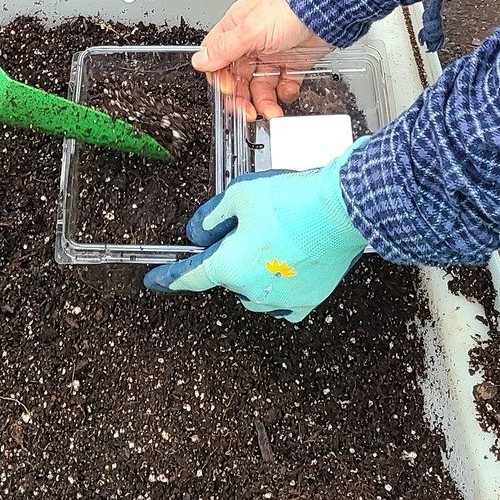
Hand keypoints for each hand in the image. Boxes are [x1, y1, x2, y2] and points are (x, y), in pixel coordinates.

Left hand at [144, 154, 367, 322]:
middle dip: (228, 254)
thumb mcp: (239, 195)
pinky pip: (284, 304)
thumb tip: (199, 232)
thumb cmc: (294, 201)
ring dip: (250, 273)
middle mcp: (254, 290)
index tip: (155, 281)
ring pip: (253, 292)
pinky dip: (277, 291)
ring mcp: (283, 299)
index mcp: (231, 266)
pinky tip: (282, 272)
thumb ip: (212, 216)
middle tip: (245, 225)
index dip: (169, 277)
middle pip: (227, 276)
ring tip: (269, 240)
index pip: (190, 275)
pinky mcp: (310, 298)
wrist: (344, 208)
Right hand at [192, 0, 330, 120]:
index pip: (218, 58)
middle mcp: (252, 42)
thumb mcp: (250, 30)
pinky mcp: (293, 63)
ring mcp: (273, 53)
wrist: (326, 10)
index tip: (228, 91)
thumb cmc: (289, 9)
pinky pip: (283, 85)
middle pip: (239, 77)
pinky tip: (288, 90)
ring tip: (271, 111)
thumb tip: (200, 61)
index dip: (220, 78)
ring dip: (264, 101)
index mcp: (236, 29)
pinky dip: (285, 92)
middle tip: (247, 111)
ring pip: (260, 85)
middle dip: (242, 97)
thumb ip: (225, 49)